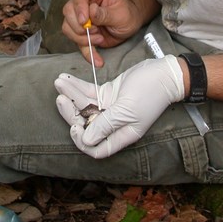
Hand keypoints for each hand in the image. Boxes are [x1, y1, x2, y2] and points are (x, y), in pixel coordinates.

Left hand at [54, 55, 184, 158]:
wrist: (164, 73)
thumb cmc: (150, 93)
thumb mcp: (127, 110)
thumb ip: (106, 125)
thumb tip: (85, 140)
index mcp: (121, 135)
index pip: (97, 148)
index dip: (83, 141)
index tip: (74, 126)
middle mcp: (113, 124)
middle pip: (86, 124)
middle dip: (71, 113)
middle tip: (60, 98)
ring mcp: (109, 108)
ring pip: (85, 105)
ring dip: (70, 94)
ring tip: (58, 82)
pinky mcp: (108, 93)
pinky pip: (89, 92)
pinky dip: (77, 86)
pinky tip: (65, 79)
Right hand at [62, 0, 142, 65]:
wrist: (130, 24)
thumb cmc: (127, 13)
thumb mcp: (121, 13)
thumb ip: (105, 14)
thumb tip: (92, 11)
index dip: (78, 5)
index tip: (84, 19)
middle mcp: (83, 3)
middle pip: (68, 11)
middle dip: (80, 26)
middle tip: (96, 31)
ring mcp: (80, 18)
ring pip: (68, 28)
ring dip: (83, 39)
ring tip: (100, 39)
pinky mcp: (82, 33)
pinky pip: (78, 44)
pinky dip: (88, 54)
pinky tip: (97, 60)